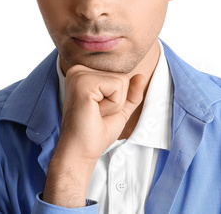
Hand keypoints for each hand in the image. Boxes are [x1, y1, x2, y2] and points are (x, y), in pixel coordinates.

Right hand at [43, 64, 146, 206]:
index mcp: (83, 73)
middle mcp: (78, 69)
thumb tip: (141, 76)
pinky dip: (113, 105)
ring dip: (115, 104)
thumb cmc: (96, 131)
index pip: (118, 75)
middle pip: (122, 75)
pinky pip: (117, 86)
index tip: (98, 110)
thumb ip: (131, 93)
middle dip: (117, 100)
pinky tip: (95, 112)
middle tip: (96, 113)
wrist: (81, 151)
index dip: (117, 98)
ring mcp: (79, 74)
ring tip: (95, 113)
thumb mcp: (119, 109)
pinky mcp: (83, 82)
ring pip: (121, 80)